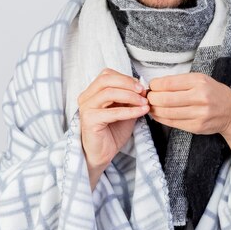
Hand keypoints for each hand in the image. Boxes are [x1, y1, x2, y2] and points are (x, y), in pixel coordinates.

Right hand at [78, 68, 148, 189]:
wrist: (102, 155)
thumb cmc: (112, 132)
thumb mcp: (125, 111)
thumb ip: (131, 99)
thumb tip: (143, 89)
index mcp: (92, 92)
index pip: (107, 74)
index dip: (126, 78)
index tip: (141, 87)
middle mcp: (86, 97)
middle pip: (106, 79)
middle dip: (127, 83)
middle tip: (143, 91)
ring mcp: (86, 108)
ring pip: (109, 92)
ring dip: (130, 96)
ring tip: (144, 103)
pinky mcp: (90, 120)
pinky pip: (112, 112)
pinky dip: (130, 110)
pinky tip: (142, 112)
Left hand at [147, 72, 230, 135]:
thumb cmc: (213, 92)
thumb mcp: (200, 79)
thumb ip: (180, 81)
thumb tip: (155, 85)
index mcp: (199, 82)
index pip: (169, 83)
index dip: (155, 85)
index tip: (151, 86)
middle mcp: (200, 97)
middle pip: (166, 99)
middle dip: (152, 98)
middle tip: (148, 97)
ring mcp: (199, 114)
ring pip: (168, 113)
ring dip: (154, 110)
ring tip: (150, 106)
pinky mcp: (197, 127)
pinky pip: (173, 123)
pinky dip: (161, 119)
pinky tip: (157, 114)